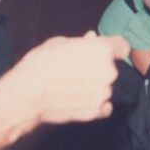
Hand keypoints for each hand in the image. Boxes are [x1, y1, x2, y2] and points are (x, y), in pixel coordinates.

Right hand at [15, 32, 129, 124]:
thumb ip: (81, 41)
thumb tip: (91, 38)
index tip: (105, 51)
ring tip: (70, 87)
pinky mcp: (96, 110)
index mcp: (101, 50)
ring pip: (105, 87)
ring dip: (94, 87)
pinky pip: (104, 107)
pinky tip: (80, 101)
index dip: (113, 48)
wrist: (27, 94)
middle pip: (110, 68)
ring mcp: (104, 92)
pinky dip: (96, 105)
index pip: (122, 46)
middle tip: (75, 70)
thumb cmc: (39, 66)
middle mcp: (108, 71)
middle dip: (97, 68)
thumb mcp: (58, 43)